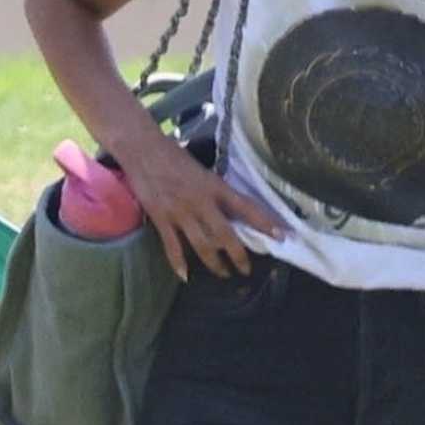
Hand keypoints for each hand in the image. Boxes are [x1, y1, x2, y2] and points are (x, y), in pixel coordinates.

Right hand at [120, 125, 285, 277]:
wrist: (142, 148)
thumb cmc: (173, 155)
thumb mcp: (202, 170)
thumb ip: (215, 190)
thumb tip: (232, 211)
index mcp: (214, 186)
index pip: (246, 207)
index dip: (265, 222)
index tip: (281, 236)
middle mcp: (201, 201)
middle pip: (225, 234)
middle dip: (238, 255)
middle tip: (246, 269)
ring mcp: (180, 211)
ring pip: (202, 245)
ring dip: (215, 263)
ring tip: (223, 273)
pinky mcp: (161, 218)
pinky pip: (172, 246)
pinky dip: (179, 263)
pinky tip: (186, 276)